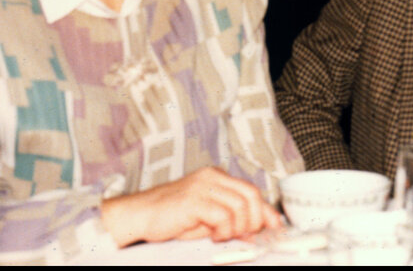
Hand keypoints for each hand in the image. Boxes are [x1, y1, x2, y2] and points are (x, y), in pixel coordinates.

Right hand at [101, 166, 281, 246]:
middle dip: (254, 220)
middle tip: (245, 236)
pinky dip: (223, 230)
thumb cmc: (170, 218)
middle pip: (251, 195)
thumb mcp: (206, 218)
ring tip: (222, 236)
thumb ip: (230, 219)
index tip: (275, 228)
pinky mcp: (193, 199)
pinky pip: (222, 215)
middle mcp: (212, 177)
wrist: (138, 215)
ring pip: (240, 205)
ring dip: (237, 227)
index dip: (266, 211)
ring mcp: (203, 186)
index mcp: (217, 177)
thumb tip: (255, 230)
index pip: (251, 191)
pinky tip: (213, 235)